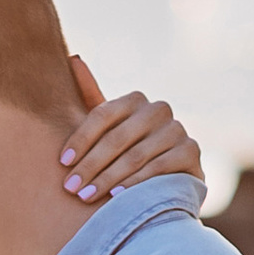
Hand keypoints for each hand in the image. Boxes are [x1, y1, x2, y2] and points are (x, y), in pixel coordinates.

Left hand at [60, 56, 200, 202]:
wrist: (166, 183)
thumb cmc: (127, 153)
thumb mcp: (108, 128)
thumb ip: (90, 96)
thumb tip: (72, 57)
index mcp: (134, 100)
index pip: (102, 115)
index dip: (80, 139)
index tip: (62, 163)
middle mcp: (158, 109)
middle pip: (117, 138)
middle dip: (90, 165)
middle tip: (71, 188)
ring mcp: (177, 129)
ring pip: (135, 155)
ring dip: (108, 178)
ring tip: (87, 196)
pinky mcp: (191, 152)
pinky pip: (159, 168)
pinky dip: (136, 183)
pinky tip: (117, 196)